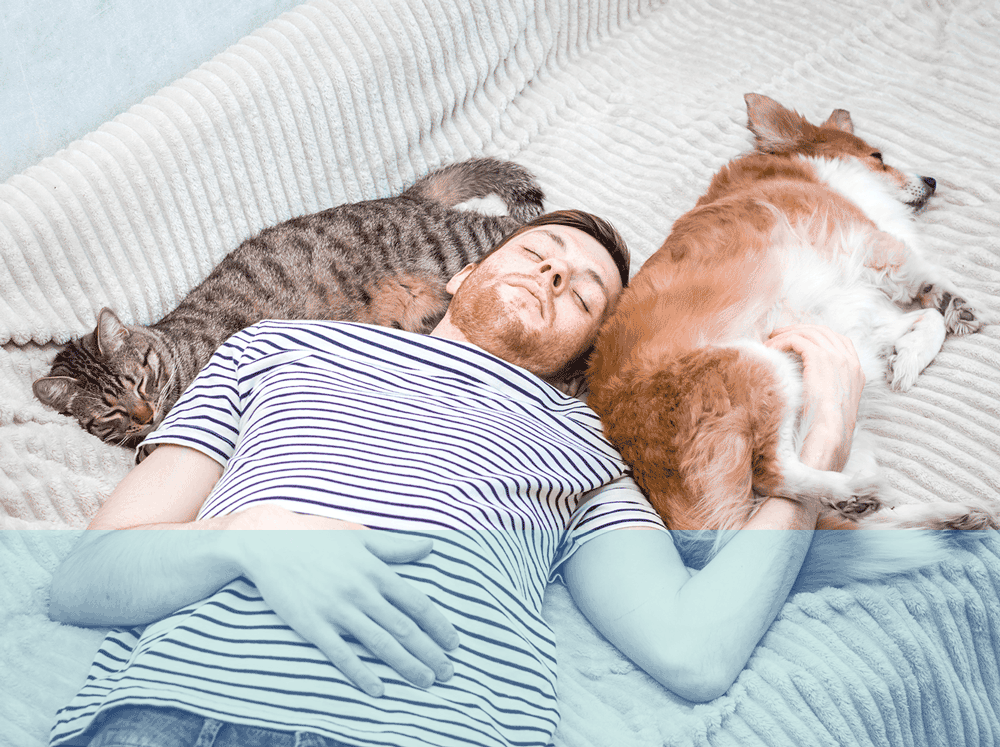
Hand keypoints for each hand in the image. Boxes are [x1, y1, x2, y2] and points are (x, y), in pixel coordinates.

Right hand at [230, 505, 459, 696]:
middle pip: (404, 628)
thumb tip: (430, 546)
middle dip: (430, 652)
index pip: (417, 603)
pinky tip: (379, 689)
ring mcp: (337, 609)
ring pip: (380, 643)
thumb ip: (396, 546)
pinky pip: (342, 655)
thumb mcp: (360, 539)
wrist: (268, 545)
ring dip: (406, 665)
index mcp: (375, 570)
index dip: (439, 626)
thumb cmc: (316, 540)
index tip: (454, 643)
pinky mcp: (313, 625)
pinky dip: (362, 673)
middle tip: (448, 673)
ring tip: (425, 681)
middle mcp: (361, 591)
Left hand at [765, 324, 864, 472]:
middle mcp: (849, 361)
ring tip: (768, 344)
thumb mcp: (829, 404)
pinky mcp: (821, 359)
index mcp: (856, 371)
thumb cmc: (824, 429)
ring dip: (785, 335)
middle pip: (821, 331)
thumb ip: (824, 386)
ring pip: (808, 333)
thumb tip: (802, 379)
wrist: (829, 437)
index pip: (837, 340)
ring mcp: (837, 358)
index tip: (794, 339)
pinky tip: (769, 351)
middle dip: (797, 330)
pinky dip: (781, 342)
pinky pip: (797, 340)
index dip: (814, 335)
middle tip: (776, 335)